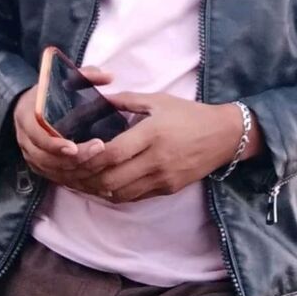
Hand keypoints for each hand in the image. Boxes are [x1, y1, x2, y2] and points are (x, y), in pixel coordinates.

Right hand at [13, 65, 112, 187]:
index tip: (75, 147)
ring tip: (100, 165)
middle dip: (72, 159)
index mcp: (27, 115)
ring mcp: (30, 154)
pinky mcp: (38, 165)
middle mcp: (25, 139)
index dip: (55, 144)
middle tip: (98, 152)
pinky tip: (93, 177)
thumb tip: (109, 77)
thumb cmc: (50, 91)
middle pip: (46, 158)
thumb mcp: (65, 78)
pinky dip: (71, 179)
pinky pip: (53, 177)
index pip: (37, 136)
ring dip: (75, 171)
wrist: (29, 105)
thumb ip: (86, 75)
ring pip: (51, 170)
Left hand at [65, 92, 259, 203]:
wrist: (223, 136)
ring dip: (99, 188)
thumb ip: (125, 100)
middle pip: (112, 179)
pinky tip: (106, 183)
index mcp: (153, 133)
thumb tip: (98, 98)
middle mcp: (157, 160)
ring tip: (85, 178)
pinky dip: (116, 193)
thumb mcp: (158, 100)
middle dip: (88, 177)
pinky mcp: (167, 189)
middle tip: (73, 169)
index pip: (114, 152)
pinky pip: (134, 197)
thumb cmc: (188, 114)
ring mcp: (163, 178)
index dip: (91, 156)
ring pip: (120, 194)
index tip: (76, 151)